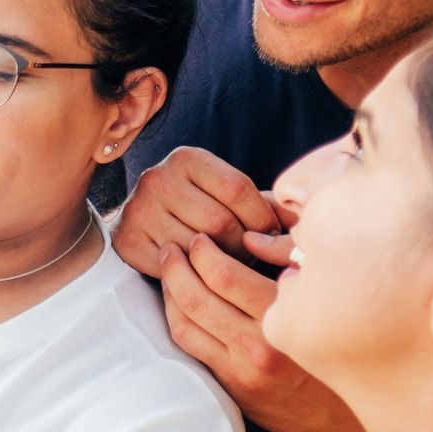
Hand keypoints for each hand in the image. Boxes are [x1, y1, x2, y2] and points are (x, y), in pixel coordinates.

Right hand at [114, 146, 280, 277]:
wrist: (141, 222)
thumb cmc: (197, 207)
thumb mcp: (224, 193)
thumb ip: (263, 202)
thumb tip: (304, 218)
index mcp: (186, 158)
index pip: (237, 189)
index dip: (261, 217)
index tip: (269, 233)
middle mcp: (156, 178)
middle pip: (220, 222)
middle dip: (242, 244)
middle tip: (247, 253)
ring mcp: (138, 211)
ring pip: (199, 249)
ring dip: (220, 263)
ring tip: (225, 261)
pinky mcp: (128, 242)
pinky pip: (176, 267)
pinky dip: (193, 274)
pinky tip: (198, 269)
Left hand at [159, 231, 377, 431]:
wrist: (345, 416)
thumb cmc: (338, 343)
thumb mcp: (321, 303)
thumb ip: (291, 271)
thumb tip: (254, 235)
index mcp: (285, 318)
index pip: (225, 276)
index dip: (203, 251)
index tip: (201, 237)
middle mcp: (260, 347)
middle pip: (197, 297)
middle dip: (176, 266)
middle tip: (173, 247)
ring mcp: (242, 370)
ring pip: (185, 322)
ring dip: (170, 291)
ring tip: (170, 270)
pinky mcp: (231, 386)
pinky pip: (190, 346)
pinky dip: (177, 318)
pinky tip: (177, 302)